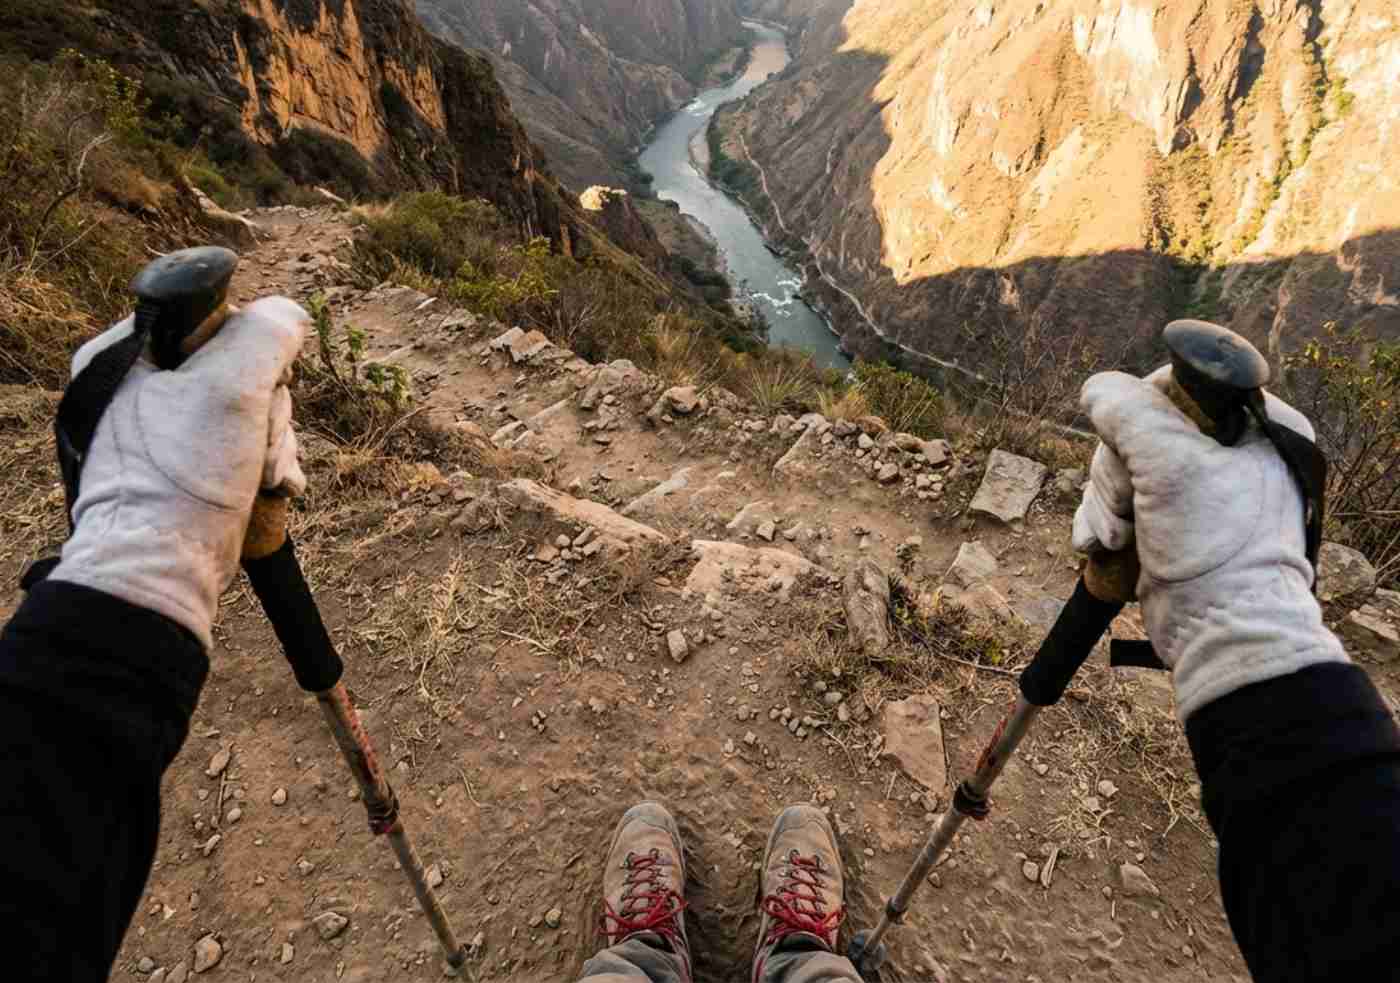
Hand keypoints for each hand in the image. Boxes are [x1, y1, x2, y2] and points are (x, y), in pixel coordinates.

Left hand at [50, 298, 307, 648]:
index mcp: (130, 354)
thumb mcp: (231, 388)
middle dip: (268, 408)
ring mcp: (171, 431)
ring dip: (276, 441)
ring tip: (262, 474)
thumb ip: (266, 336)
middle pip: (243, 367)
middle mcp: (143, 388)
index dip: (250, 347)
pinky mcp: (194, 467)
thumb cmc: (182, 479)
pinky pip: (249, 445)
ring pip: (255, 409)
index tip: (254, 383)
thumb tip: (291, 315)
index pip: (215, 316)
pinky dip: (269, 464)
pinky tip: (269, 486)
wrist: (161, 570)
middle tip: (256, 439)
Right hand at [1072, 366, 1346, 720]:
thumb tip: (1095, 390)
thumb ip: (1129, 413)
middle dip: (1116, 473)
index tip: (1135, 446)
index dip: (1142, 410)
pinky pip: (1115, 502)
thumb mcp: (1169, 463)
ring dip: (1104, 503)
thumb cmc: (1213, 547)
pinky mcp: (1166, 522)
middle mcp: (1228, 453)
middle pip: (1137, 429)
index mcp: (1253, 426)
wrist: (1220, 630)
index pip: (1178, 385)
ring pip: (1118, 467)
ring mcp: (1193, 491)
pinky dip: (1102, 522)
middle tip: (1130, 503)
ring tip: (1116, 538)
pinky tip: (1103, 546)